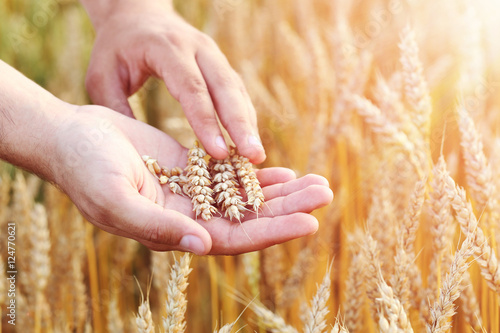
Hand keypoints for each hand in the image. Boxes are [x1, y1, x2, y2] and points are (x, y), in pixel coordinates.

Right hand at [53, 105, 332, 254]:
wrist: (72, 138)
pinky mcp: (191, 169)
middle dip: (288, 208)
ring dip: (282, 192)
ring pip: (245, 198)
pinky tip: (284, 173)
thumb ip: (159, 226)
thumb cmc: (85, 170)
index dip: (270, 232)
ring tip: (317, 182)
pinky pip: (232, 176)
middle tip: (325, 192)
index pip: (232, 240)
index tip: (308, 223)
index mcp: (174, 232)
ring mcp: (192, 194)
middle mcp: (189, 218)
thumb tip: (204, 244)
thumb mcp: (117, 200)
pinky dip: (258, 175)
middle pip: (249, 219)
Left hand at [84, 2, 264, 162]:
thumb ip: (116, 110)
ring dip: (248, 123)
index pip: (192, 88)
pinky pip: (237, 91)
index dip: (206, 121)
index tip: (218, 152)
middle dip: (240, 124)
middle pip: (225, 88)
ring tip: (256, 155)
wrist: (137, 14)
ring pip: (236, 90)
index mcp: (166, 48)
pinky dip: (245, 115)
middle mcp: (197, 48)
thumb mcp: (102, 77)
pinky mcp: (220, 64)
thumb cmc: (116, 48)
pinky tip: (249, 139)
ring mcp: (212, 54)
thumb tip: (137, 151)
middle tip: (253, 156)